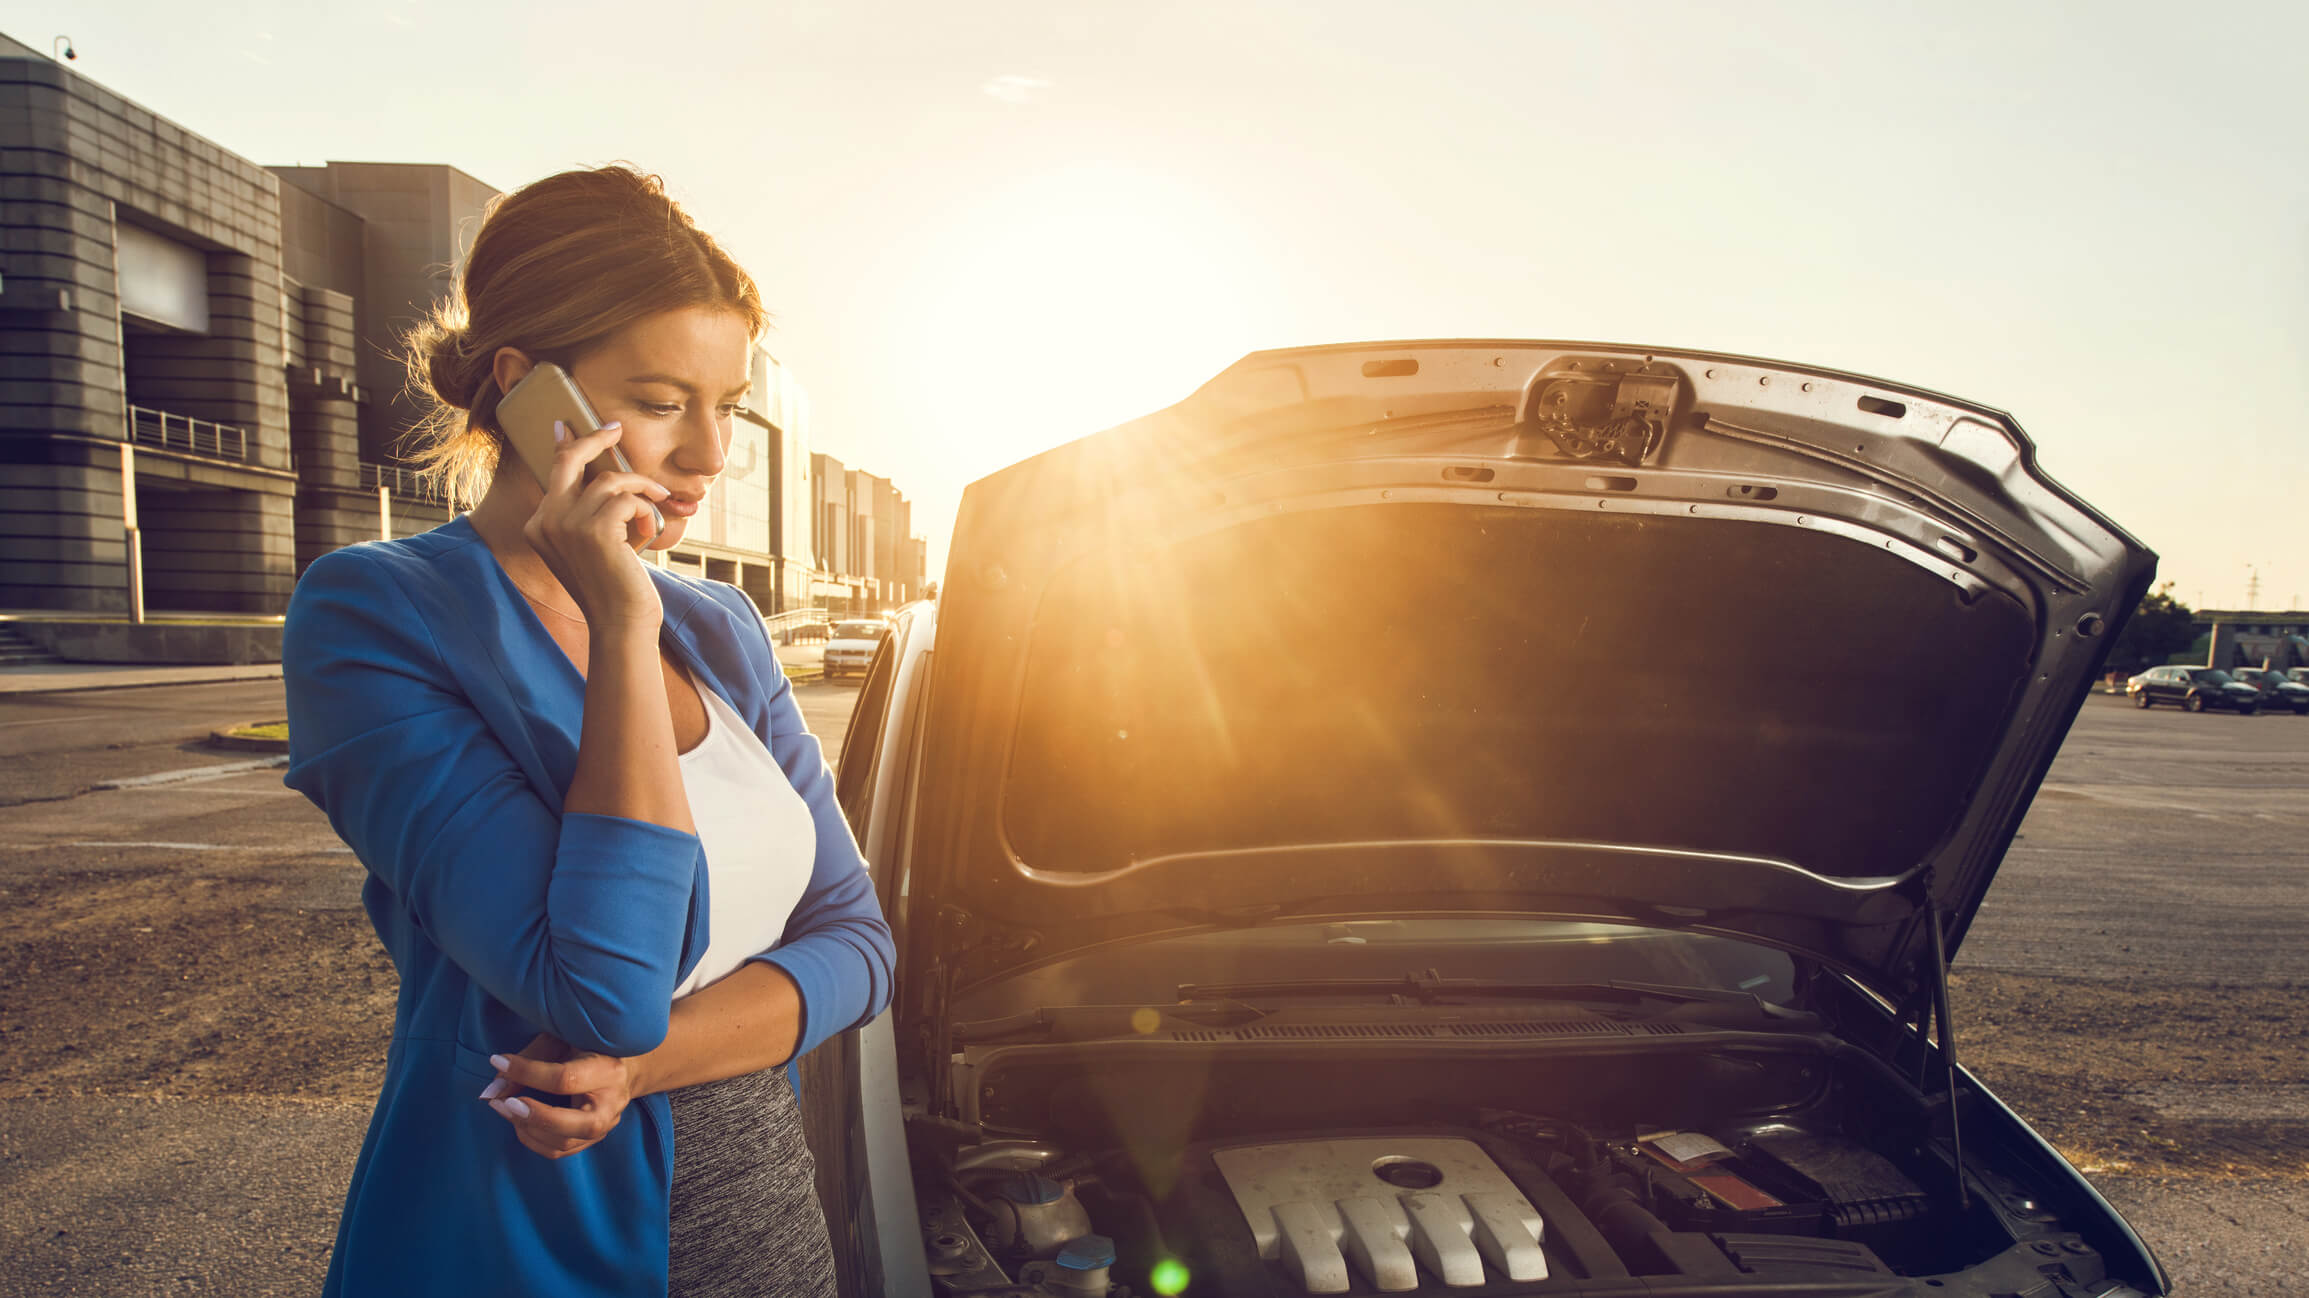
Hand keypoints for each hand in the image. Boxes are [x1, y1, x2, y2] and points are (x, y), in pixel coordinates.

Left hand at [479, 1032, 642, 1159]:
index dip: (528, 1072)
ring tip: (504, 1107)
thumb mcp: (564, 1039)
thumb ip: (530, 1058)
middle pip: (572, 1125)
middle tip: (505, 1103)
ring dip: (526, 1128)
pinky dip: (532, 1138)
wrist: (624, 1066)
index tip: (499, 1060)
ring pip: (561, 1143)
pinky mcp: (593, 1139)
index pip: (565, 1079)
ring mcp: (605, 1126)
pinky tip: (519, 1120)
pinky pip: (558, 1150)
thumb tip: (495, 1088)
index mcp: (609, 1070)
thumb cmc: (588, 1046)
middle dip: (533, 1116)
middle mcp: (611, 1104)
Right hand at [522, 420, 669, 632]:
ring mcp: (566, 525)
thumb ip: (586, 512)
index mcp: (539, 526)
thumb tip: (603, 474)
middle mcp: (545, 522)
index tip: (576, 426)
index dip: (570, 446)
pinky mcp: (594, 530)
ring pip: (610, 481)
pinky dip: (647, 510)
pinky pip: (628, 499)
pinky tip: (651, 528)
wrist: (620, 623)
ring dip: (640, 490)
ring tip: (655, 506)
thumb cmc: (614, 585)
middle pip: (569, 460)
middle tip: (615, 429)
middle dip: (594, 439)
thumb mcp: (591, 545)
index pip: (554, 472)